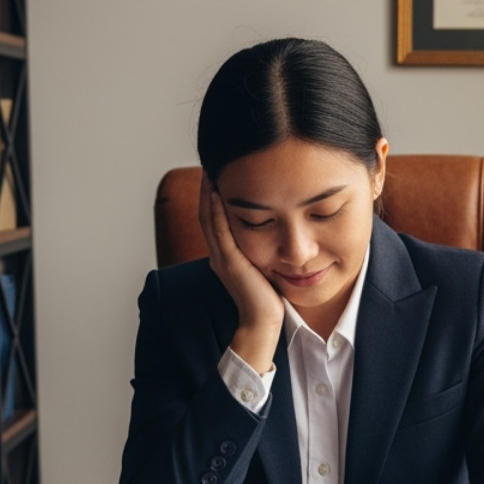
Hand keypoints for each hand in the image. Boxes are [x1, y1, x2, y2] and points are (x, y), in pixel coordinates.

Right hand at [199, 172, 282, 371]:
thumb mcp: (264, 266)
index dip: (214, 194)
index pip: (216, 217)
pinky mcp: (230, 262)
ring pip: (209, 218)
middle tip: (212, 161)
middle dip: (209, 186)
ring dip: (209, 192)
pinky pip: (219, 231)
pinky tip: (219, 192)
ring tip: (211, 168)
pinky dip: (217, 210)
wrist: (264, 323)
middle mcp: (220, 253)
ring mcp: (222, 257)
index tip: (221, 170)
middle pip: (207, 212)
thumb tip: (276, 229)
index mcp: (226, 253)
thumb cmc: (269, 298)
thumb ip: (263, 248)